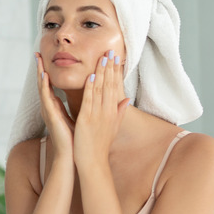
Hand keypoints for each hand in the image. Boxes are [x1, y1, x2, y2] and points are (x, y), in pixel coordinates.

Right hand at [35, 52, 74, 155]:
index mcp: (55, 108)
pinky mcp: (51, 115)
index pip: (50, 86)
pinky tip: (43, 76)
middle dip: (40, 69)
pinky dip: (44, 86)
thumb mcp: (79, 117)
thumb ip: (80, 105)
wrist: (73, 156)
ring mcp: (48, 111)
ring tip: (37, 59)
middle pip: (43, 84)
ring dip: (39, 73)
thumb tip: (88, 95)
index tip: (46, 60)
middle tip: (37, 54)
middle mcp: (49, 108)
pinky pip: (46, 98)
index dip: (47, 73)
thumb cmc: (76, 139)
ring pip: (42, 88)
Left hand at [73, 50, 129, 166]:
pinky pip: (89, 101)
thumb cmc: (101, 146)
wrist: (93, 162)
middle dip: (110, 67)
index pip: (115, 87)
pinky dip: (90, 89)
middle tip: (110, 51)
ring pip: (100, 90)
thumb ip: (119, 112)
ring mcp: (97, 115)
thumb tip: (127, 99)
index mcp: (112, 112)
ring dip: (101, 73)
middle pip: (110, 85)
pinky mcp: (86, 120)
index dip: (115, 72)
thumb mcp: (113, 127)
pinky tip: (91, 77)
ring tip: (102, 58)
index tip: (115, 58)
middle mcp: (107, 112)